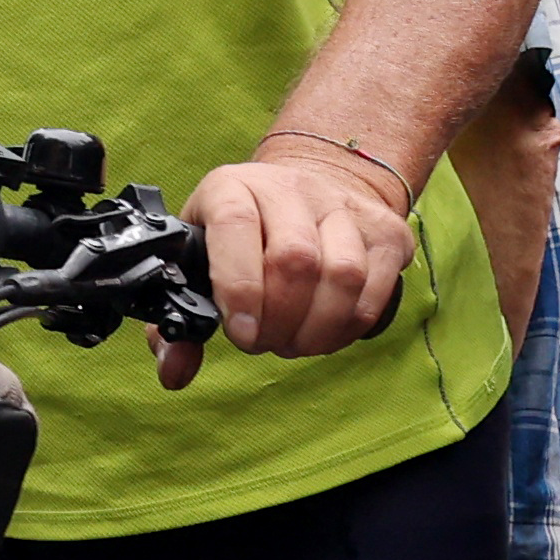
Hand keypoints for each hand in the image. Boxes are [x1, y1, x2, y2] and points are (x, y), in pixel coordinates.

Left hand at [176, 147, 416, 386]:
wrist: (304, 188)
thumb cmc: (240, 236)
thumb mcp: (197, 259)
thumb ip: (178, 317)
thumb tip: (174, 372)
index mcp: (231, 187)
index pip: (235, 224)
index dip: (239, 285)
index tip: (240, 332)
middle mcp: (289, 188)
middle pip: (295, 258)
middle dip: (279, 319)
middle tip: (264, 342)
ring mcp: (343, 206)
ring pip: (342, 274)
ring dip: (316, 328)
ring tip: (293, 342)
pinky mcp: (385, 232)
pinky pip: (374, 291)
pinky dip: (347, 326)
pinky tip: (324, 332)